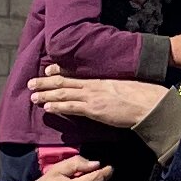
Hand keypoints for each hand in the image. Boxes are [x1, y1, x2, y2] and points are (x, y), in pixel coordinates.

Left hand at [28, 71, 159, 131]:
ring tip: (33, 96)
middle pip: (64, 82)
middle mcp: (93, 85)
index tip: (47, 70)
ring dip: (46, 95)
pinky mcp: (94, 109)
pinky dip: (58, 106)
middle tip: (31, 83)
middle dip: (45, 83)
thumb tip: (107, 94)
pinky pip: (72, 107)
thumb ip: (111, 89)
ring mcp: (92, 97)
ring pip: (63, 94)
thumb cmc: (141, 96)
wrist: (149, 103)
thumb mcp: (123, 87)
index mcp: (100, 79)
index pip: (75, 74)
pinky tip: (47, 107)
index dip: (59, 72)